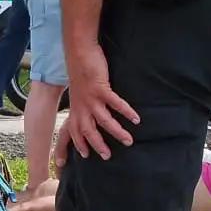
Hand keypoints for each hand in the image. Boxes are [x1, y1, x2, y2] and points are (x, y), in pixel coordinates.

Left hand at [56, 43, 137, 162]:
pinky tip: (136, 119)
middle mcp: (82, 107)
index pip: (74, 131)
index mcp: (76, 108)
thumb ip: (83, 104)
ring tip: (128, 141)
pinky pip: (115, 104)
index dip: (79, 143)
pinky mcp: (100, 89)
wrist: (79, 53)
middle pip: (89, 131)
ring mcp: (91, 99)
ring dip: (116, 132)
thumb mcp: (78, 92)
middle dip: (98, 145)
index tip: (84, 156)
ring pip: (104, 120)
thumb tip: (89, 112)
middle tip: (108, 156)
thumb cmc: (80, 72)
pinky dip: (126, 112)